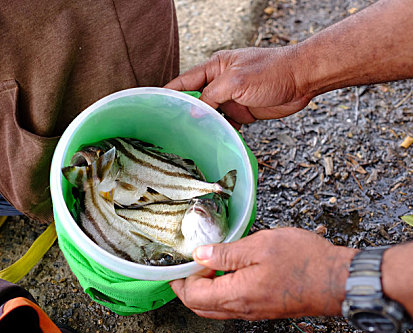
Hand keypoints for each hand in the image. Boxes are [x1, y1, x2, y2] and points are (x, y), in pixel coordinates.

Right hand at [165, 48, 311, 128]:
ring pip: (210, 114)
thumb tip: (194, 112)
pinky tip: (216, 139)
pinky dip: (221, 131)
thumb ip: (212, 96)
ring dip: (204, 124)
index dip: (170, 93)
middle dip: (185, 112)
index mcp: (215, 68)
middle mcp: (220, 82)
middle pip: (196, 99)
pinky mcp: (243, 111)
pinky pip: (226, 123)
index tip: (154, 104)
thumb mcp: (236, 81)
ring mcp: (231, 97)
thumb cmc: (272, 71)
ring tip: (191, 138)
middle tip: (171, 128)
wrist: (302, 80)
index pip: (185, 81)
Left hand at [169, 228, 356, 319]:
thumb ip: (226, 252)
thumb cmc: (305, 261)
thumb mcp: (259, 246)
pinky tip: (229, 269)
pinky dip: (222, 290)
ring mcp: (254, 311)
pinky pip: (233, 305)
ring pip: (216, 308)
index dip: (181, 278)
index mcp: (237, 294)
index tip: (181, 261)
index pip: (193, 295)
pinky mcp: (264, 308)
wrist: (339, 279)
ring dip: (205, 289)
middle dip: (188, 287)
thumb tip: (200, 255)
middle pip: (201, 306)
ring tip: (208, 263)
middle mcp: (243, 309)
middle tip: (188, 265)